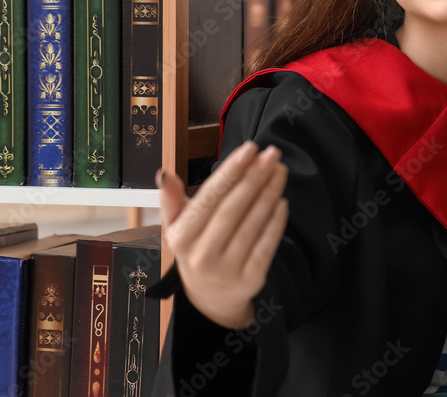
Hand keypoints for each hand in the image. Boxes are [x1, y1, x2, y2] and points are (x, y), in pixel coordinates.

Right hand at [157, 140, 288, 328]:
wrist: (209, 298)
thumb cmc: (196, 249)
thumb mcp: (177, 228)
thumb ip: (172, 201)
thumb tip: (164, 173)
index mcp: (181, 237)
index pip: (209, 198)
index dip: (231, 172)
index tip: (250, 149)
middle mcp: (202, 255)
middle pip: (233, 209)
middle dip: (254, 177)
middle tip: (272, 153)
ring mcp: (227, 270)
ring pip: (252, 224)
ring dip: (269, 193)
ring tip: (280, 170)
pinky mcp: (250, 280)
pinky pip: (267, 245)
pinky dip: (276, 221)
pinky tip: (282, 200)